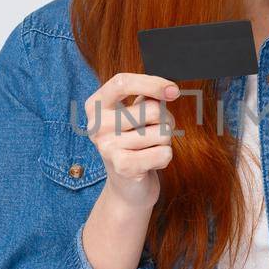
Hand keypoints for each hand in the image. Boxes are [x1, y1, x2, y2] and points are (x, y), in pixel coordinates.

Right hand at [84, 73, 179, 210]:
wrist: (126, 186)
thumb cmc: (134, 143)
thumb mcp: (134, 113)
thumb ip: (147, 96)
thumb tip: (169, 90)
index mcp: (96, 106)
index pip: (122, 82)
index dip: (151, 83)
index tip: (173, 91)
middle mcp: (97, 125)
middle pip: (151, 109)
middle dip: (165, 120)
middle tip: (154, 131)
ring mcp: (108, 147)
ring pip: (162, 132)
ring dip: (165, 141)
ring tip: (149, 148)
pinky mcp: (123, 167)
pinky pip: (164, 153)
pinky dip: (165, 158)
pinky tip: (150, 162)